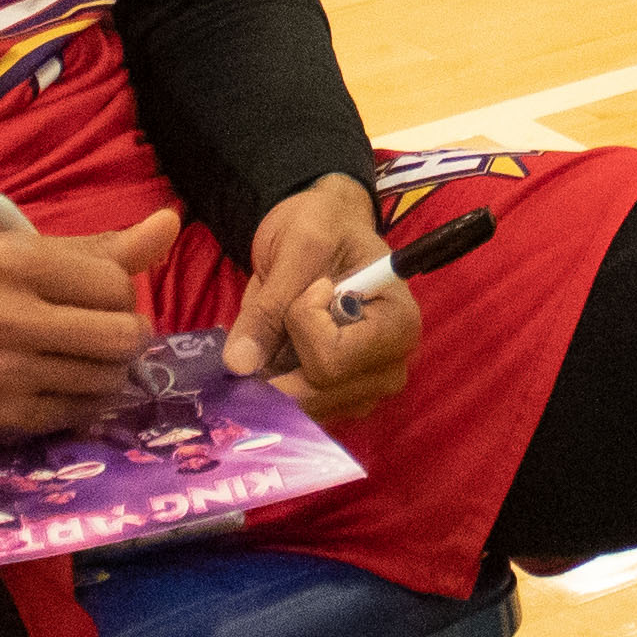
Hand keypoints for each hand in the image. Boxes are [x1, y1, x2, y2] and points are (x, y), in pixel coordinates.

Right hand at [0, 207, 173, 439]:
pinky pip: (76, 413)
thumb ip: (94, 247)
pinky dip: (81, 401)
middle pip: (122, 335)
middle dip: (128, 336)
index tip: (102, 299)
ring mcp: (2, 373)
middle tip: (107, 334)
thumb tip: (169, 225)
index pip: (115, 283)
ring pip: (106, 379)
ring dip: (108, 372)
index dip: (120, 294)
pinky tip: (59, 385)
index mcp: (12, 262)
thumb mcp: (9, 251)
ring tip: (81, 359)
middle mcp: (7, 317)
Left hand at [222, 174, 420, 421]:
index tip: (313, 286)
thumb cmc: (323, 225)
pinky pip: (299, 411)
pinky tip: (287, 347)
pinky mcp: (343, 399)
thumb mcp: (297, 247)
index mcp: (398, 326)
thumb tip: (238, 364)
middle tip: (287, 310)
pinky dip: (280, 382)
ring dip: (278, 370)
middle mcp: (391, 367)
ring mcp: (367, 388)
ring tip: (290, 325)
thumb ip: (270, 305)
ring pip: (303, 407)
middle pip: (316, 392)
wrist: (324, 229)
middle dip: (282, 357)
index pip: (332, 360)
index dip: (302, 326)